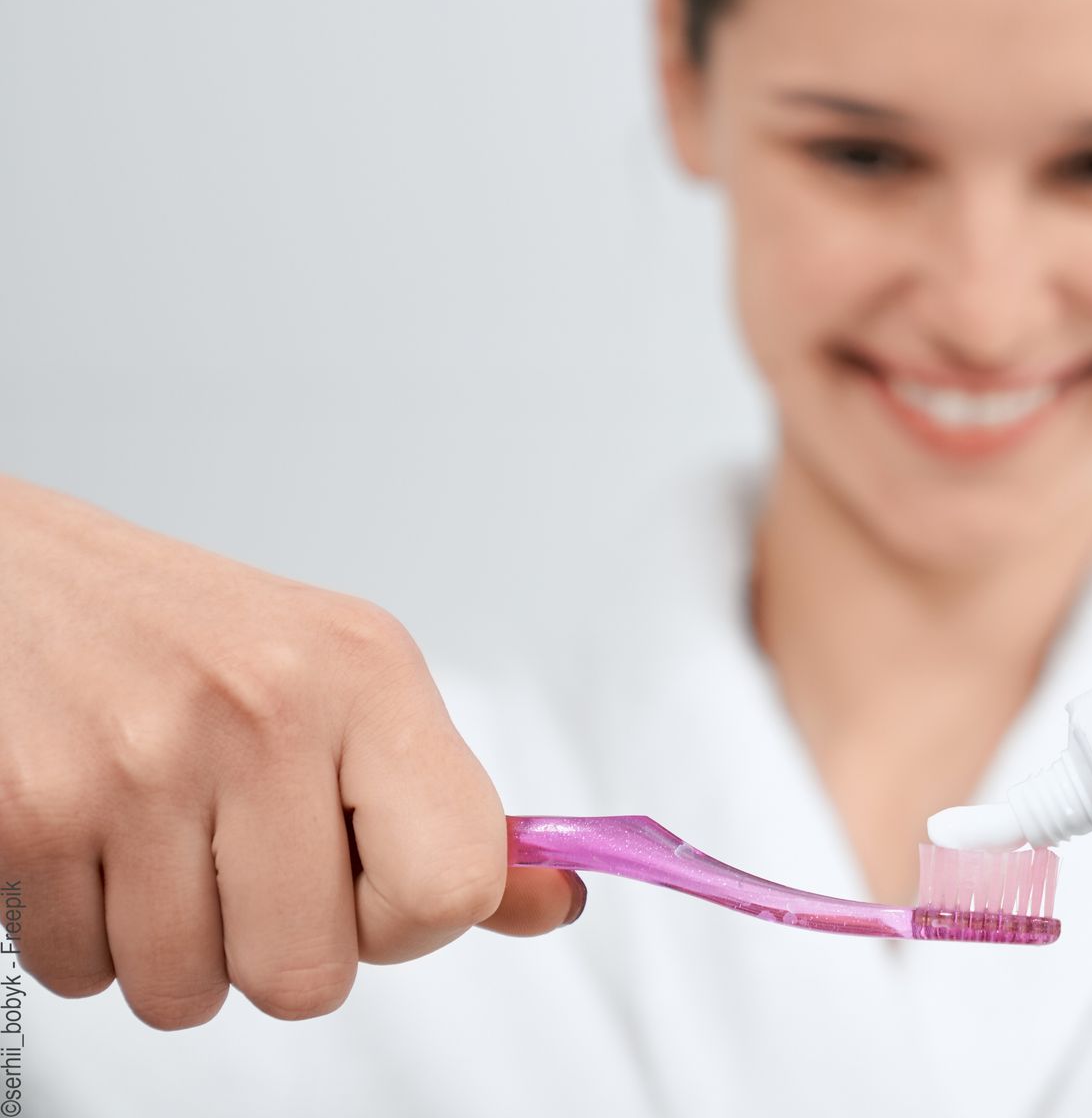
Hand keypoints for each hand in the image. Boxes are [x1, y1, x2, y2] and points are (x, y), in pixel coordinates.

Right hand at [0, 475, 585, 1029]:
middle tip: (238, 856)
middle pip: (310, 976)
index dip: (406, 921)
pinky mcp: (25, 817)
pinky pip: (80, 977)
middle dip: (272, 946)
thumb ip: (449, 810)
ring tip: (156, 843)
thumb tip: (556, 901)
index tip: (365, 879)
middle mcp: (262, 708)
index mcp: (367, 672)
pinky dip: (81, 937)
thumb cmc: (189, 638)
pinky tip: (89, 842)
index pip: (453, 887)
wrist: (12, 578)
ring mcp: (137, 764)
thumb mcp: (349, 685)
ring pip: (186, 992)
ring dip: (170, 949)